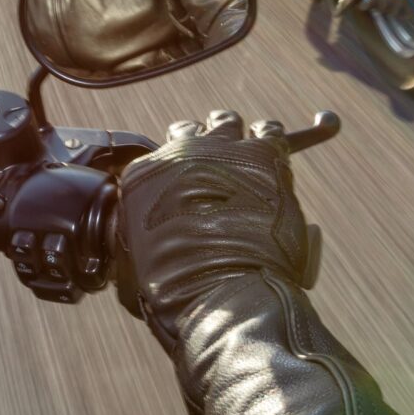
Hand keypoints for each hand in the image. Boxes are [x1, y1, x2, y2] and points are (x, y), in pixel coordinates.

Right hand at [114, 110, 317, 345]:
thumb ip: (140, 238)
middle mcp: (178, 154)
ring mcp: (221, 151)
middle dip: (205, 142)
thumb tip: (148, 241)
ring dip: (238, 137)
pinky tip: (277, 154)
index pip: (159, 156)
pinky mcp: (262, 156)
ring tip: (250, 155)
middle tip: (219, 160)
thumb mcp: (136, 263)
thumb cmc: (177, 289)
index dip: (177, 168)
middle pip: (192, 130)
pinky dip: (273, 141)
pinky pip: (269, 132)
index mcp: (143, 177)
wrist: (219, 291)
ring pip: (228, 123)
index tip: (189, 180)